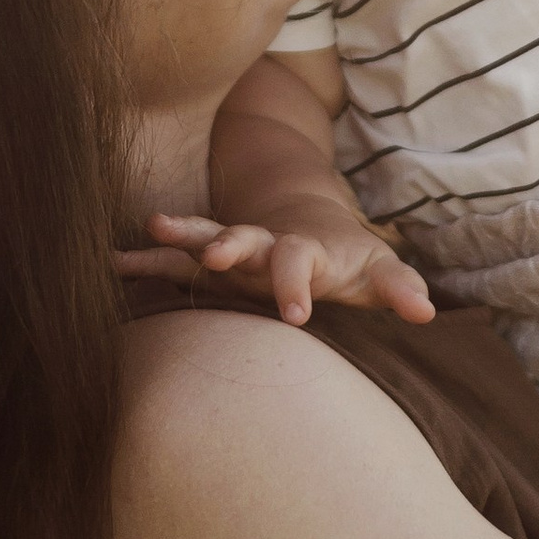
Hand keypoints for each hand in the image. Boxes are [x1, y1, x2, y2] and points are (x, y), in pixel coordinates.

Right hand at [116, 209, 435, 328]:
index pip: (299, 262)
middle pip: (244, 238)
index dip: (295, 285)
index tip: (296, 314)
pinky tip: (110, 264)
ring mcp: (232, 249)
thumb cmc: (349, 260)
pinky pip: (170, 259)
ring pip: (202, 237)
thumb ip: (400, 287)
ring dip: (180, 233)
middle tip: (215, 254)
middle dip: (229, 244)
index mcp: (303, 249)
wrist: (310, 226)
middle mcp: (262, 243)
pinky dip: (142, 260)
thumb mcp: (378, 270)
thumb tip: (428, 312)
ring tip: (150, 225)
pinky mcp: (208, 261)